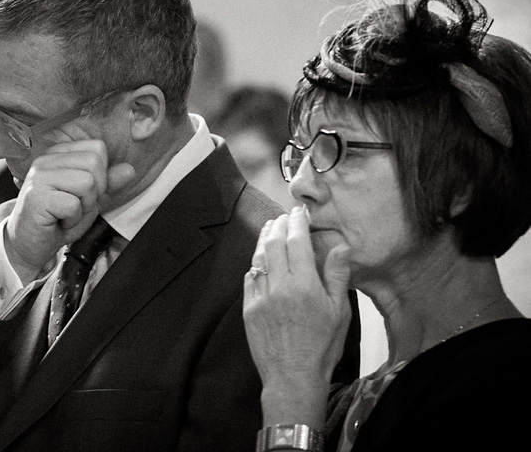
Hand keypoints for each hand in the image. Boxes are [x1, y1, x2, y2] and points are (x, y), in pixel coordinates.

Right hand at [4, 139, 133, 281]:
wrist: (28, 246)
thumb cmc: (58, 220)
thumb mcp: (89, 200)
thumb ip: (108, 183)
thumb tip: (130, 169)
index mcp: (58, 154)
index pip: (98, 149)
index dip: (101, 176)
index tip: (82, 194)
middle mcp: (46, 160)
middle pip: (95, 163)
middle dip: (94, 193)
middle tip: (75, 207)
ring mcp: (38, 176)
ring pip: (86, 182)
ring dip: (83, 207)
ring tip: (66, 215)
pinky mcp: (35, 196)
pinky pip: (73, 205)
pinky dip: (72, 220)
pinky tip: (58, 222)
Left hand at [242, 206, 351, 424]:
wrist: (293, 377)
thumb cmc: (322, 347)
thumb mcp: (340, 312)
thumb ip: (337, 276)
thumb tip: (340, 247)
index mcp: (304, 284)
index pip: (296, 240)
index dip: (296, 222)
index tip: (298, 212)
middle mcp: (279, 286)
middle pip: (273, 243)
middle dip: (278, 225)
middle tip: (283, 217)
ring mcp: (260, 297)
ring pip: (258, 258)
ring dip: (263, 240)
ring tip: (269, 230)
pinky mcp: (248, 308)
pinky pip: (249, 278)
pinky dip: (255, 264)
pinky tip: (260, 260)